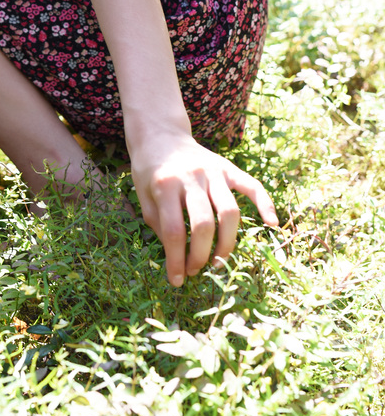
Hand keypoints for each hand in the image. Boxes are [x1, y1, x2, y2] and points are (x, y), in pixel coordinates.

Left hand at [128, 130, 277, 286]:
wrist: (160, 136)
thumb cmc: (149, 172)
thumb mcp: (143, 197)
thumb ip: (160, 226)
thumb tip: (181, 258)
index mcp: (165, 185)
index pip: (175, 231)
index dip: (176, 261)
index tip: (177, 280)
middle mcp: (191, 176)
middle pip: (204, 224)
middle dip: (201, 255)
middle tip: (196, 270)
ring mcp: (212, 170)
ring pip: (229, 212)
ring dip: (226, 243)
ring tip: (218, 261)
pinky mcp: (227, 167)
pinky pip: (251, 185)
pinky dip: (265, 204)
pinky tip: (272, 225)